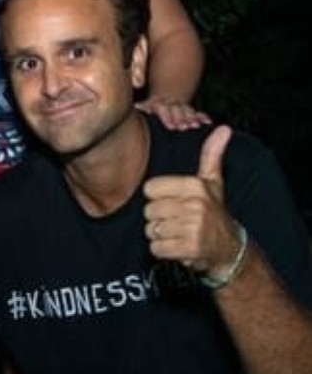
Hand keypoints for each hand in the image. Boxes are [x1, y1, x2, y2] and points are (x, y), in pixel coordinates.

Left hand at [136, 95, 210, 129]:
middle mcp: (170, 103)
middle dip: (180, 118)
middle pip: (176, 110)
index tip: (171, 127)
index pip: (162, 108)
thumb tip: (136, 107)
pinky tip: (207, 121)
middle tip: (185, 128)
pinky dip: (202, 116)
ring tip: (196, 126)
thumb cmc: (151, 108)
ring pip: (187, 111)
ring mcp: (180, 106)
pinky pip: (197, 112)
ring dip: (192, 118)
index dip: (167, 117)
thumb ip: (142, 107)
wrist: (164, 98)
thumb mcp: (144, 107)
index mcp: (157, 102)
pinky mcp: (189, 110)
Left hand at [142, 125, 242, 276]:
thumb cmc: (214, 213)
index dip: (158, 198)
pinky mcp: (189, 248)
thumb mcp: (213, 182)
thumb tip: (223, 129)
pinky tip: (178, 246)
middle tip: (177, 221)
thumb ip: (211, 154)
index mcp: (194, 186)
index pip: (150, 189)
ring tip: (179, 233)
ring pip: (151, 229)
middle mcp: (194, 205)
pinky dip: (163, 250)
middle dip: (159, 218)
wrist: (230, 249)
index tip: (174, 202)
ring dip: (161, 235)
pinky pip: (156, 248)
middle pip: (148, 210)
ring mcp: (193, 227)